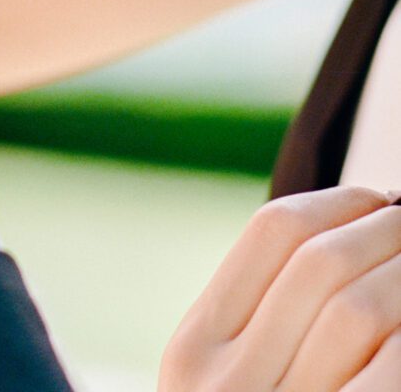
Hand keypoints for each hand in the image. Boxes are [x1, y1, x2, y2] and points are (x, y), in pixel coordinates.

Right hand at [159, 187, 400, 391]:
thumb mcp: (226, 384)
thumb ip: (261, 321)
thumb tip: (350, 230)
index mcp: (193, 348)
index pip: (270, 232)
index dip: (338, 203)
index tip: (379, 200)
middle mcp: (224, 383)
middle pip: (318, 263)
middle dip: (382, 229)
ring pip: (357, 309)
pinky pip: (389, 368)